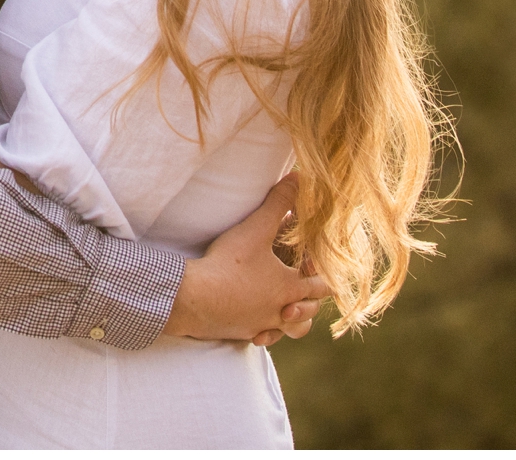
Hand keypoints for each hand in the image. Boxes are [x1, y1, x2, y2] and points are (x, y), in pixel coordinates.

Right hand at [161, 175, 332, 346]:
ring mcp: (262, 325)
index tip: (310, 261)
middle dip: (311, 298)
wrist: (194, 299)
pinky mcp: (242, 333)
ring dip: (294, 320)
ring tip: (286, 309)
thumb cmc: (228, 265)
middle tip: (304, 285)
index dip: (321, 272)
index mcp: (290, 287)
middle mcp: (281, 310)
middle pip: (310, 311)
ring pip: (293, 331)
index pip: (321, 285)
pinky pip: (264, 337)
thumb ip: (278, 203)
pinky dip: (267, 331)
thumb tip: (298, 178)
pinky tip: (260, 322)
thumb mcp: (255, 228)